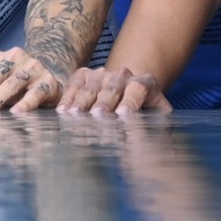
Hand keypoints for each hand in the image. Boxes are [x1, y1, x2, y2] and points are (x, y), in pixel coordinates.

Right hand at [56, 65, 171, 114]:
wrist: (126, 88)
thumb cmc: (143, 109)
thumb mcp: (156, 114)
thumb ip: (157, 125)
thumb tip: (154, 147)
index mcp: (145, 82)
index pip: (138, 88)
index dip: (131, 101)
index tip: (123, 115)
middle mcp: (123, 74)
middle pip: (113, 88)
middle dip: (104, 102)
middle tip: (97, 115)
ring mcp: (101, 73)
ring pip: (91, 87)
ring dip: (82, 102)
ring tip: (74, 115)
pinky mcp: (84, 74)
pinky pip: (74, 84)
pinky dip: (68, 97)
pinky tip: (63, 110)